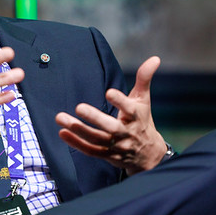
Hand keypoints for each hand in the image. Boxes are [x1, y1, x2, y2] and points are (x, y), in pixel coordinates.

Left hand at [55, 56, 166, 174]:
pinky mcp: (107, 155)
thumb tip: (155, 58)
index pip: (130, 109)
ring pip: (96, 139)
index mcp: (136, 117)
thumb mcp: (144, 100)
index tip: (109, 92)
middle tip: (79, 107)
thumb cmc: (142, 120)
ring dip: (78, 130)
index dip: (120, 101)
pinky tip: (62, 132)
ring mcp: (116, 146)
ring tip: (60, 117)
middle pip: (111, 128)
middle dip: (95, 118)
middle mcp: (127, 133)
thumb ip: (144, 79)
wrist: (148, 155)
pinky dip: (76, 143)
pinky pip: (90, 151)